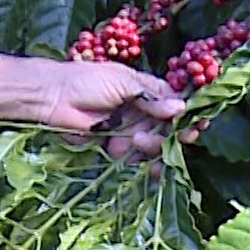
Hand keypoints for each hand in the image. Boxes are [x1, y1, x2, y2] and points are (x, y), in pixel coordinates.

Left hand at [31, 59, 189, 159]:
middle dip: (173, 134)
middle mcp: (141, 110)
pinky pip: (137, 157)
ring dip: (154, 146)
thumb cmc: (86, 80)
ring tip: (136, 140)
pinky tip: (152, 169)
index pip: (175, 102)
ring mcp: (130, 128)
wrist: (53, 97)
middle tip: (172, 137)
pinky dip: (144, 162)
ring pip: (155, 143)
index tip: (197, 124)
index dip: (188, 114)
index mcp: (145, 89)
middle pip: (169, 127)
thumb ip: (151, 97)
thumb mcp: (122, 83)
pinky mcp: (116, 145)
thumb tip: (181, 107)